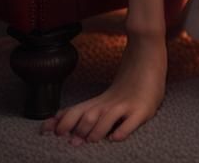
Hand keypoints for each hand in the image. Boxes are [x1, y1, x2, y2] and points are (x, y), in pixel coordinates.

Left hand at [39, 32, 166, 143]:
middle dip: (79, 130)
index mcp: (99, 103)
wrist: (148, 56)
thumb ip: (79, 112)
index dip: (62, 123)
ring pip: (108, 117)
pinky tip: (115, 137)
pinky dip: (123, 131)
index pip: (76, 113)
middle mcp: (110, 104)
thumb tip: (51, 122)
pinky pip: (132, 122)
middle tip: (73, 141)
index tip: (50, 131)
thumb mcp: (103, 98)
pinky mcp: (143, 110)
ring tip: (93, 139)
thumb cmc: (127, 85)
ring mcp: (127, 106)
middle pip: (89, 116)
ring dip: (97, 130)